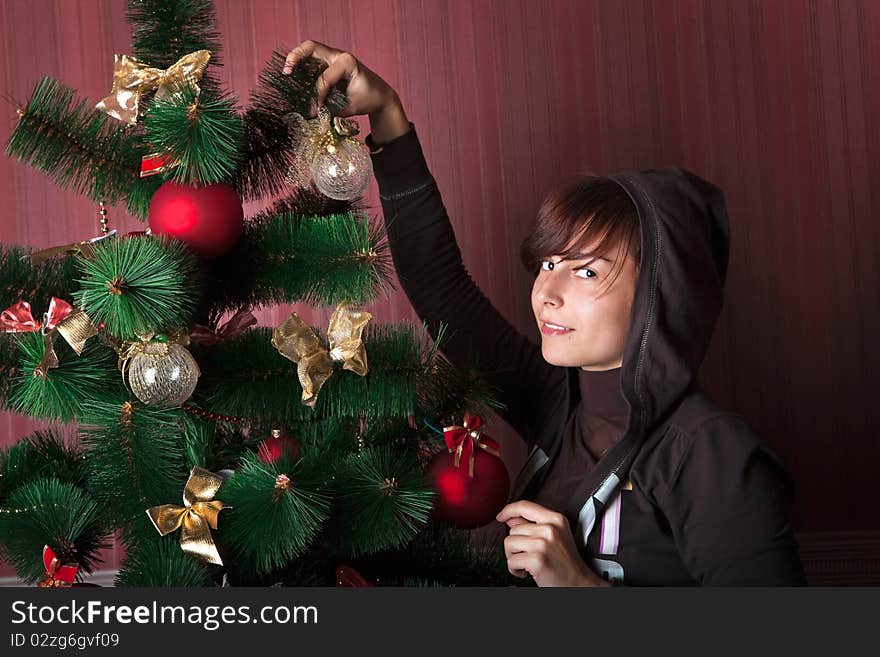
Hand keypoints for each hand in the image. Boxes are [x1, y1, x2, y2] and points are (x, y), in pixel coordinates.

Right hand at [282, 39, 410, 142]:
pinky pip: (313, 60)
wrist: (380, 95)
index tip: (315, 111)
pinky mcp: (330, 63)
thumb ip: (332, 110)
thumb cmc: (369, 99)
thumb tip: (312, 115)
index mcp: (347, 63)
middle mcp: (339, 55)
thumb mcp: (351, 107)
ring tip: (286, 72)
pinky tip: (294, 75)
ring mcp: (334, 57)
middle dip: (296, 57)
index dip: (317, 95)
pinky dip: (302, 65)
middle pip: (312, 48)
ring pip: (310, 50)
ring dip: (296, 59)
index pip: (325, 78)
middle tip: (286, 72)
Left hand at [496, 500, 609, 586]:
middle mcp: (550, 528)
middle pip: (513, 529)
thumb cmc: (566, 562)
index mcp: (556, 519)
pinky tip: (527, 572)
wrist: (579, 583)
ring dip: (514, 557)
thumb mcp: (554, 536)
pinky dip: (515, 570)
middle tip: (529, 555)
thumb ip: (533, 525)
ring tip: (528, 563)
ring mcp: (543, 543)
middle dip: (516, 545)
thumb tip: (511, 518)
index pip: (525, 506)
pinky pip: (511, 561)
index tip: (501, 516)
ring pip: (509, 544)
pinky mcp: (537, 559)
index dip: (509, 510)